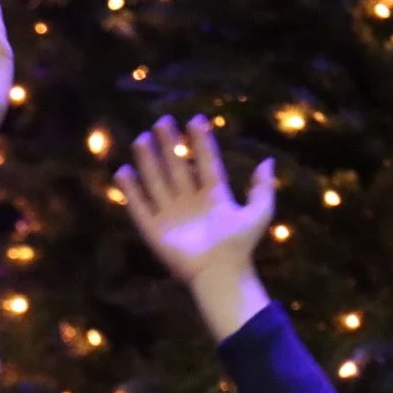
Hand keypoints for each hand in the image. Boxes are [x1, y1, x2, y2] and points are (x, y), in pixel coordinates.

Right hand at [115, 116, 274, 286]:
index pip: (205, 162)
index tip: (196, 120)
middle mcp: (190, 201)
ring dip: (148, 161)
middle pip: (176, 167)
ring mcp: (171, 215)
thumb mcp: (259, 212)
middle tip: (162, 121)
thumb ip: (262, 188)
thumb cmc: (240, 245)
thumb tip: (268, 161)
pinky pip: (140, 207)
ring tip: (141, 139)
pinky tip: (124, 172)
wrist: (221, 273)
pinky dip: (131, 191)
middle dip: (169, 145)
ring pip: (156, 182)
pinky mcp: (154, 231)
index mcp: (214, 195)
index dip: (201, 142)